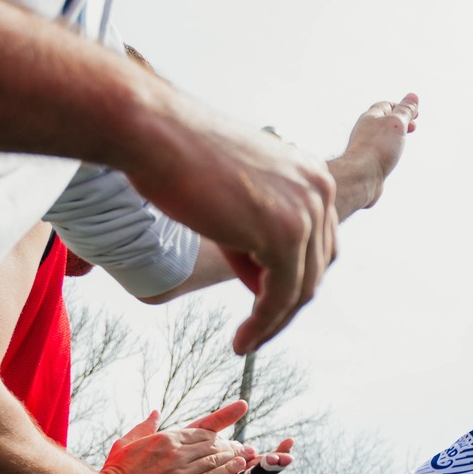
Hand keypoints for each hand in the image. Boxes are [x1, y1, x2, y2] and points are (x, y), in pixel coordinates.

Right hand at [97, 402, 256, 473]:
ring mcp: (180, 470)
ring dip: (232, 458)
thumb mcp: (127, 442)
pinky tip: (238, 468)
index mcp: (164, 438)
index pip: (200, 431)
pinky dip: (228, 471)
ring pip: (215, 460)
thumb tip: (156, 412)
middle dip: (229, 446)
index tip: (225, 438)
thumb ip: (145, 426)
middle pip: (211, 445)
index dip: (216, 436)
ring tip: (245, 457)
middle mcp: (175, 451)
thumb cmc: (115, 471)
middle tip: (243, 448)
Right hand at [119, 104, 340, 353]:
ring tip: (246, 342)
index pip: (317, 241)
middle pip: (316, 266)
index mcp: (310, 174)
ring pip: (301, 287)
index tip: (266, 304)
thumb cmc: (178, 155)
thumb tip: (263, 277)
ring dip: (274, 321)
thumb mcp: (233, 190)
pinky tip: (242, 341)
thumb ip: (256, 225)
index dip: (294, 278)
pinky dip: (263, 323)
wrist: (153, 131)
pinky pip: (281, 296)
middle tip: (257, 330)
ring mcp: (306, 211)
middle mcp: (319, 188)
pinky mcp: (285, 235)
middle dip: (286, 303)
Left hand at [329, 94, 420, 218]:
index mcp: (370, 117)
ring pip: (381, 137)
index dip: (402, 107)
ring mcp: (365, 147)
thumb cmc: (378, 148)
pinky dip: (389, 150)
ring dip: (394, 136)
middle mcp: (365, 130)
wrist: (361, 177)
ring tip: (403, 140)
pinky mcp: (366, 162)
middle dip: (399, 122)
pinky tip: (393, 157)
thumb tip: (413, 96)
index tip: (416, 113)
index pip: (387, 106)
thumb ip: (405, 111)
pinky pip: (379, 152)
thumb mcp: (397, 124)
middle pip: (383, 121)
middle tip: (413, 126)